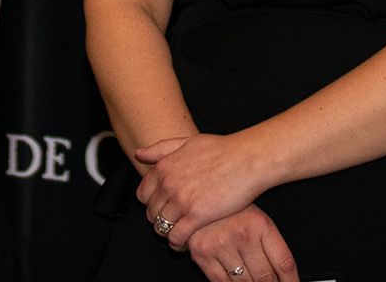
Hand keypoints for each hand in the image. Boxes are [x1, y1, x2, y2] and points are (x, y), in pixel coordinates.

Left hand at [137, 133, 268, 249]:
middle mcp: (168, 184)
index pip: (142, 194)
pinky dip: (178, 243)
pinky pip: (176, 237)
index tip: (161, 208)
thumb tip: (138, 154)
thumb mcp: (187, 141)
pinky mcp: (196, 216)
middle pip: (151, 212)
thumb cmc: (221, 149)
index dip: (150, 204)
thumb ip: (161, 148)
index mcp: (164, 167)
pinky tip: (186, 242)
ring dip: (167, 233)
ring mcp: (181, 200)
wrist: (246, 160)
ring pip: (161, 226)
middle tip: (172, 223)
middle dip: (159, 220)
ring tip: (178, 234)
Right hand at [187, 205, 299, 281]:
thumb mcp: (258, 220)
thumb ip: (271, 248)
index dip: (291, 281)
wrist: (198, 197)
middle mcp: (242, 234)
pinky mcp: (202, 254)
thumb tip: (283, 277)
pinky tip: (237, 280)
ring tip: (253, 279)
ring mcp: (220, 245)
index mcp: (260, 224)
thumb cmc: (232, 210)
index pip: (284, 263)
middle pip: (265, 277)